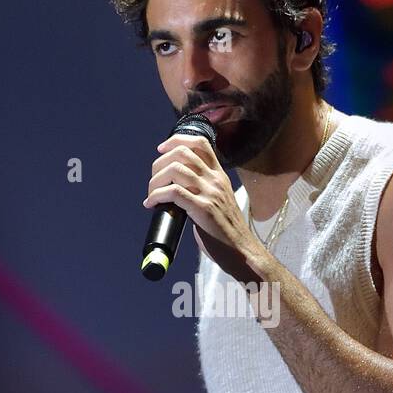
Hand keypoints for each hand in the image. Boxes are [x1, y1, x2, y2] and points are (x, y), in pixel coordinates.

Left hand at [143, 133, 266, 283]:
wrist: (241, 251)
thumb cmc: (226, 232)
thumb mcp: (219, 201)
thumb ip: (203, 190)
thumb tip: (175, 189)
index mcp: (219, 176)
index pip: (200, 143)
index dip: (177, 140)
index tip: (162, 149)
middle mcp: (215, 180)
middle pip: (182, 152)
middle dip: (160, 162)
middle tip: (153, 179)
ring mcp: (210, 193)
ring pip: (175, 170)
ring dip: (155, 180)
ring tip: (151, 194)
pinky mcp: (203, 208)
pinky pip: (173, 192)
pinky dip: (156, 195)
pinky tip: (152, 204)